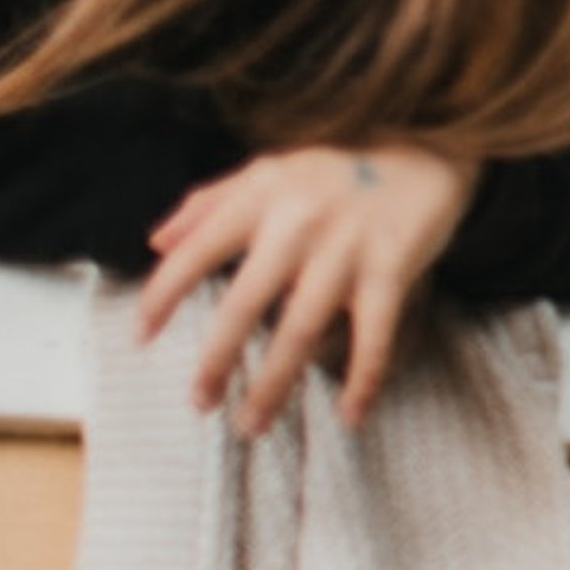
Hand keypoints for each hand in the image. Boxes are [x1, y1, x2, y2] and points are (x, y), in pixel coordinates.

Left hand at [137, 143, 464, 433]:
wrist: (427, 145)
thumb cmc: (335, 168)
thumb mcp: (268, 170)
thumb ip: (208, 202)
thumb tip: (155, 243)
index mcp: (262, 194)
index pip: (198, 249)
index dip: (164, 295)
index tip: (142, 337)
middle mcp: (299, 222)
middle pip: (245, 303)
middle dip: (217, 360)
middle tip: (200, 403)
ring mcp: (346, 248)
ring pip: (301, 330)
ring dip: (274, 384)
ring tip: (252, 424)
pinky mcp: (392, 268)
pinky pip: (374, 336)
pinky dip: (364, 379)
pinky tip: (351, 415)